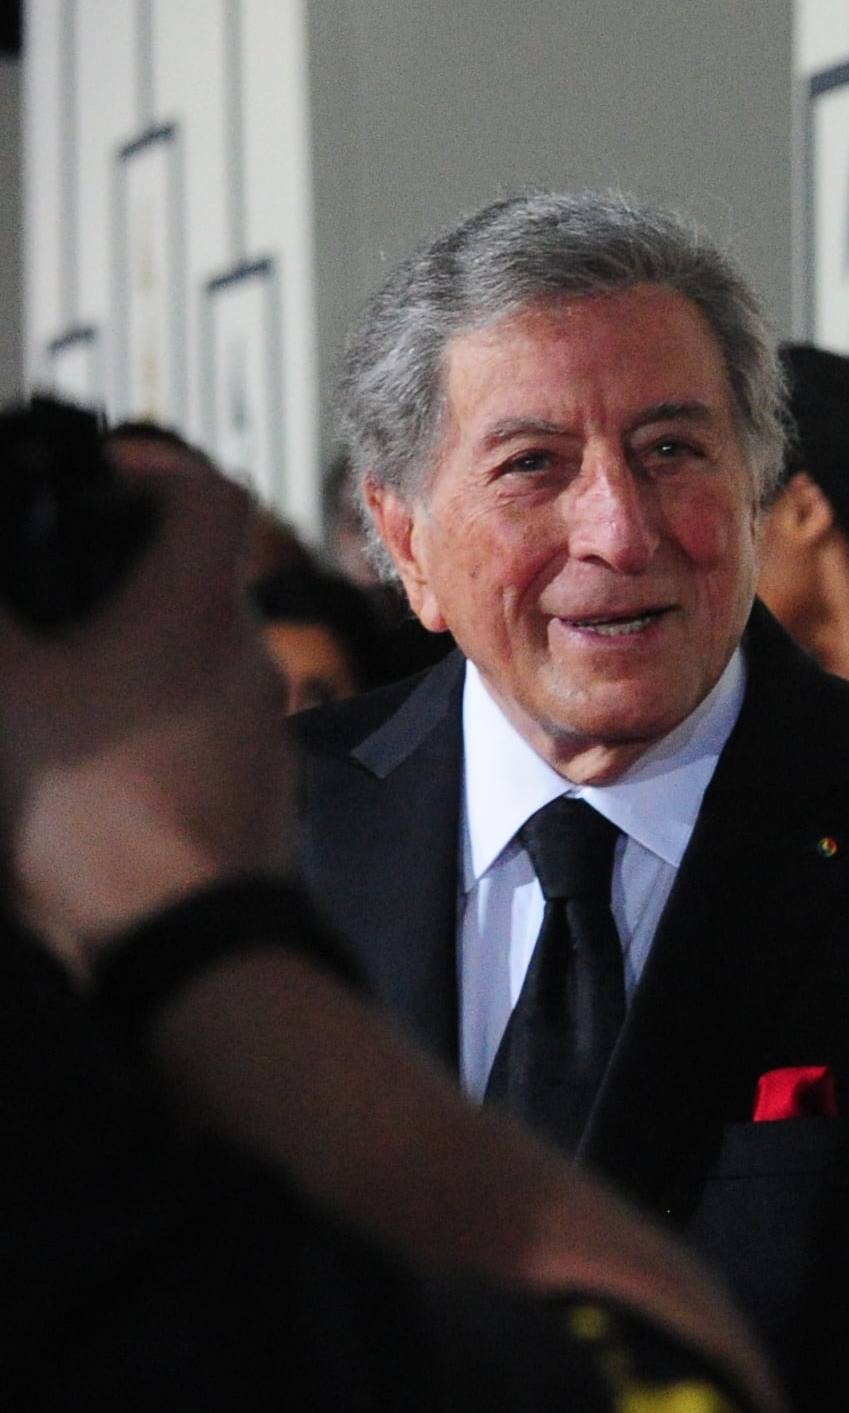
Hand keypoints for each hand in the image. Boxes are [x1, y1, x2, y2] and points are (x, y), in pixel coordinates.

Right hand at [0, 436, 289, 959]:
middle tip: (53, 577)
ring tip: (53, 668)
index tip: (95, 477)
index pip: (211, 495)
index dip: (153, 467)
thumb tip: (0, 587)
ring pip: (197, 654)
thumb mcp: (2, 690)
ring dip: (132, 644)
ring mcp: (259, 727)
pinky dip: (149, 711)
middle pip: (198, 575)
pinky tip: (87, 746)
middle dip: (123, 566)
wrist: (190, 945)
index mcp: (196, 613)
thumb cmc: (97, 817)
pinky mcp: (254, 788)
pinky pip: (200, 722)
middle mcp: (246, 659)